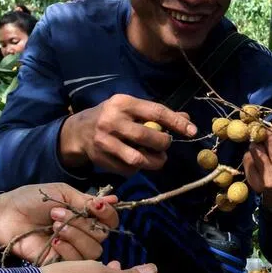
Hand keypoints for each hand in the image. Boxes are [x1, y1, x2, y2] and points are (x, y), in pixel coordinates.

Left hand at [0, 184, 118, 262]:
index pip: (111, 221)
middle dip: (82, 223)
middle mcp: (84, 235)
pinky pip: (77, 263)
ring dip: (75, 236)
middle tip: (57, 213)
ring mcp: (73, 251)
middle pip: (102, 236)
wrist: (6, 215)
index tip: (96, 206)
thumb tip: (116, 200)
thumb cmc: (32, 200)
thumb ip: (87, 201)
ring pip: (93, 251)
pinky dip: (67, 250)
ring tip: (54, 226)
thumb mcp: (62, 193)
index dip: (107, 215)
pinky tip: (52, 241)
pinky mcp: (61, 265)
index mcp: (86, 216)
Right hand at [59, 94, 195, 174]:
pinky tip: (138, 162)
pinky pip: (129, 170)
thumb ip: (156, 113)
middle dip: (163, 144)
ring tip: (157, 158)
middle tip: (166, 145)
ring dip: (154, 161)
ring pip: (138, 159)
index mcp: (123, 103)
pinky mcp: (102, 159)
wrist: (79, 132)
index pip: (156, 112)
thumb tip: (186, 119)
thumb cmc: (112, 117)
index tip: (192, 131)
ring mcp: (105, 142)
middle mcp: (112, 121)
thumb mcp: (131, 108)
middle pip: (148, 137)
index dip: (177, 122)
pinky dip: (139, 169)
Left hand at [244, 112, 271, 210]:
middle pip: (271, 141)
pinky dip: (251, 153)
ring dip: (259, 141)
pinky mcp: (256, 184)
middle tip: (270, 130)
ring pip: (256, 148)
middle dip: (269, 131)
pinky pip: (248, 158)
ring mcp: (270, 181)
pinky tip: (259, 156)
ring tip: (265, 144)